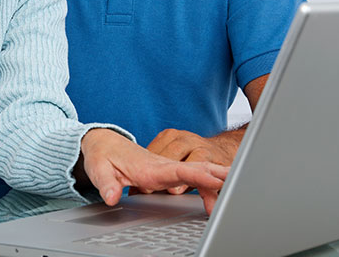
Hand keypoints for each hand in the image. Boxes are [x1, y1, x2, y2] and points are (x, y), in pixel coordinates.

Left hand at [79, 129, 227, 213]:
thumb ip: (106, 183)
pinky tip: (225, 188)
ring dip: (220, 178)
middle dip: (218, 176)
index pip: (178, 170)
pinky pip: (196, 173)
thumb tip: (111, 197)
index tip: (215, 180)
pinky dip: (212, 180)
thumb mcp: (99, 169)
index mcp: (149, 166)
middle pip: (197, 168)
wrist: (105, 141)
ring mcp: (169, 166)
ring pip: (200, 169)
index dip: (197, 176)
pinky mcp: (170, 170)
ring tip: (239, 189)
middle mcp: (163, 164)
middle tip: (238, 186)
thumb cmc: (104, 154)